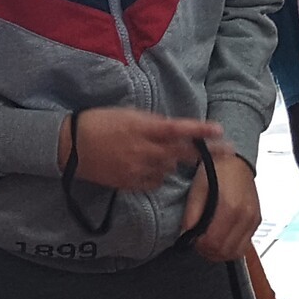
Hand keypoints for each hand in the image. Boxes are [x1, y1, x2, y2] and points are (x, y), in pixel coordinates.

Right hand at [60, 107, 223, 190]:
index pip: (178, 130)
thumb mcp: (128, 115)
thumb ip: (154, 124)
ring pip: (169, 168)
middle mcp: (144, 149)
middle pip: (182, 153)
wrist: (71, 146)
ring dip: (171, 161)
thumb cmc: (98, 123)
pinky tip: (146, 166)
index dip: (200, 131)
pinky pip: (154, 182)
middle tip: (227, 150)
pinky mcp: (130, 183)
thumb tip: (175, 131)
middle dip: (205, 152)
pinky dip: (157, 175)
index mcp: (143, 128)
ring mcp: (138, 168)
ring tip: (155, 152)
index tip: (219, 130)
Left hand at [192, 150, 261, 262]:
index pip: (213, 242)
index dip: (199, 246)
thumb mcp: (197, 189)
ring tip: (209, 243)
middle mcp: (245, 216)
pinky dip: (231, 247)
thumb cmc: (217, 171)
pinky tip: (222, 239)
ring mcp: (253, 220)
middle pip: (224, 251)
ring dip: (220, 252)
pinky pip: (243, 246)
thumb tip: (186, 236)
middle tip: (198, 243)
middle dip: (208, 251)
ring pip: (235, 252)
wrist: (237, 162)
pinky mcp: (256, 222)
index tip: (192, 240)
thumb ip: (192, 215)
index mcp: (230, 207)